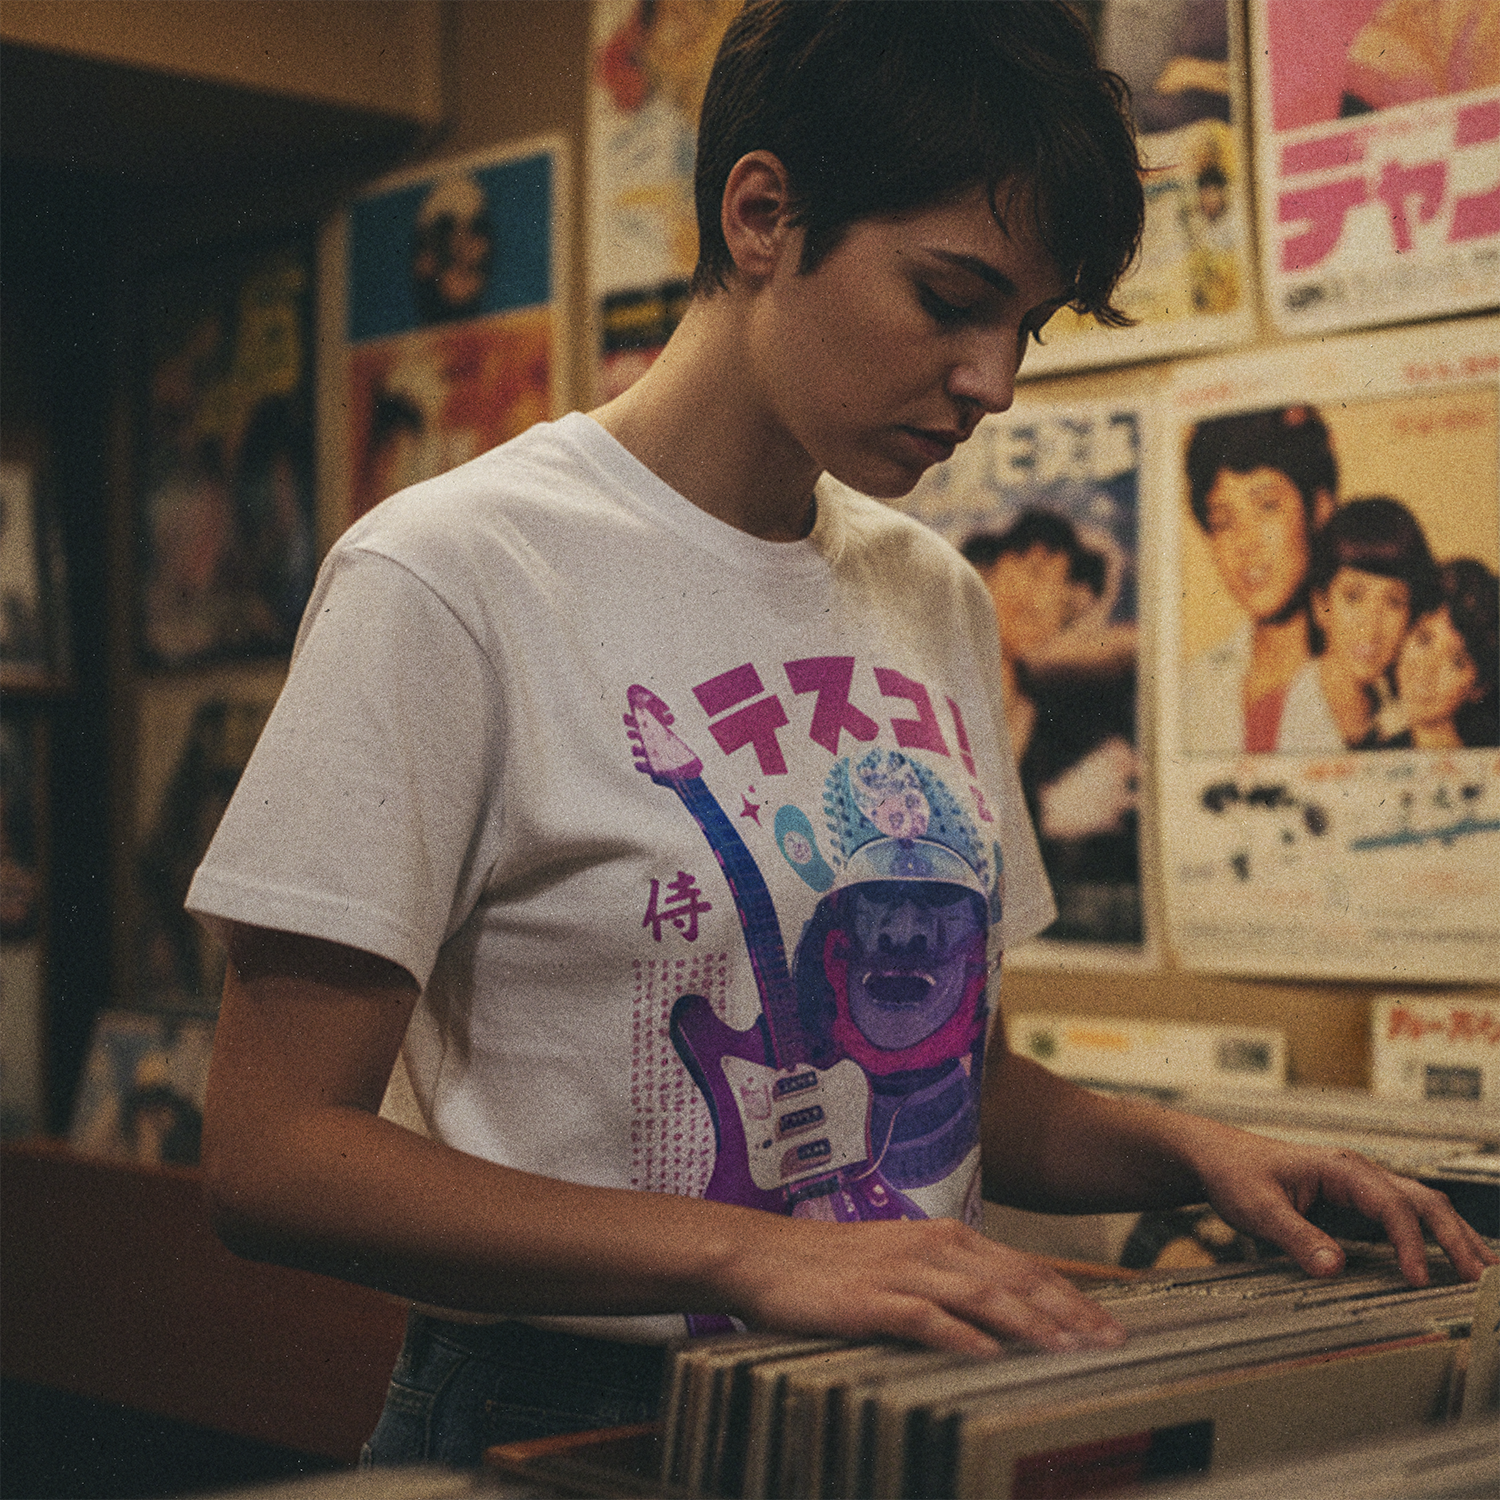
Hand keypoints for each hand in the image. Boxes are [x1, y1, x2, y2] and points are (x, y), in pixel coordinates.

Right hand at [714, 1213, 1126, 1357]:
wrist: (765, 1254)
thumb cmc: (836, 1266)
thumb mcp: (905, 1262)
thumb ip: (955, 1281)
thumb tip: (1009, 1315)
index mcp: (947, 1237)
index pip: (1026, 1267)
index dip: (1073, 1297)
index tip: (1111, 1327)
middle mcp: (934, 1247)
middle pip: (1016, 1279)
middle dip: (1069, 1313)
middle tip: (1111, 1344)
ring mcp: (903, 1271)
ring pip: (981, 1295)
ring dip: (1029, 1324)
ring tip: (1067, 1350)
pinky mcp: (871, 1298)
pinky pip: (923, 1317)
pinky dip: (959, 1335)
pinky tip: (986, 1355)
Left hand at [1191, 1128, 1496, 1284]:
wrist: (1217, 1158)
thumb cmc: (1235, 1173)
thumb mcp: (1256, 1207)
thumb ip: (1294, 1236)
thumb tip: (1333, 1267)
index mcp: (1339, 1168)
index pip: (1390, 1205)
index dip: (1409, 1243)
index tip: (1417, 1279)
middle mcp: (1358, 1173)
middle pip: (1422, 1200)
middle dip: (1454, 1238)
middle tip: (1478, 1278)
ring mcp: (1361, 1187)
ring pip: (1422, 1205)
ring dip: (1454, 1236)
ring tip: (1484, 1271)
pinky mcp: (1358, 1204)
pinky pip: (1407, 1216)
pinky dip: (1434, 1237)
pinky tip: (1449, 1260)